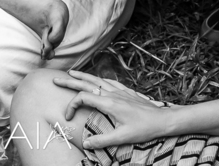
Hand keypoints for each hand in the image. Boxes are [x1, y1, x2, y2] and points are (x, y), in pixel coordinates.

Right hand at [54, 70, 172, 147]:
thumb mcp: (122, 137)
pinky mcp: (127, 91)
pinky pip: (109, 81)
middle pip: (87, 83)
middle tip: (55, 79)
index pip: (83, 98)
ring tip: (71, 73)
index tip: (68, 116)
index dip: (72, 105)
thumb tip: (86, 144)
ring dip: (83, 76)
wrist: (163, 119)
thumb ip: (102, 141)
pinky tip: (97, 79)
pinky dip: (98, 78)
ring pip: (97, 79)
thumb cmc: (144, 128)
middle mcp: (112, 93)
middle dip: (70, 81)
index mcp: (109, 103)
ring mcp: (120, 90)